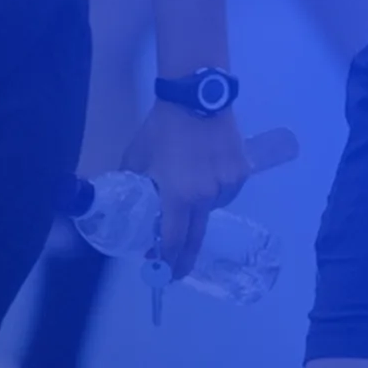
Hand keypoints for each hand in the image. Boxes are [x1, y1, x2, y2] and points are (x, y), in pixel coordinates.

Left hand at [121, 104, 252, 278]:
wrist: (197, 97)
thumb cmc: (163, 126)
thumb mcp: (138, 155)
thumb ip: (134, 181)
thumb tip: (126, 197)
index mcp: (178, 194)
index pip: (173, 237)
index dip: (168, 257)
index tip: (162, 270)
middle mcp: (206, 196)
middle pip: (196, 236)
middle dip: (185, 256)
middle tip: (177, 270)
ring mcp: (227, 185)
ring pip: (211, 208)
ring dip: (198, 209)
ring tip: (189, 186)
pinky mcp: (241, 173)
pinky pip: (226, 192)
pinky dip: (215, 191)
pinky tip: (206, 174)